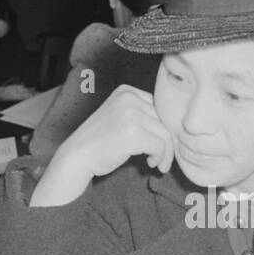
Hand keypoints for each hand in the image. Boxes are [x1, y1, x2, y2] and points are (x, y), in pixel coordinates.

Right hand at [58, 86, 175, 181]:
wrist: (77, 157)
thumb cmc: (101, 143)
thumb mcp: (121, 117)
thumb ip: (144, 116)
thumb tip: (177, 127)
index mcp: (127, 91)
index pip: (160, 107)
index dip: (165, 128)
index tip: (162, 145)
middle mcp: (128, 98)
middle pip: (165, 120)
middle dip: (168, 142)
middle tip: (163, 159)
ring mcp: (130, 114)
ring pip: (166, 134)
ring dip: (166, 153)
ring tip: (158, 163)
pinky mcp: (132, 133)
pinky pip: (160, 145)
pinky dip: (159, 158)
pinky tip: (150, 163)